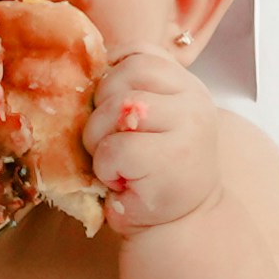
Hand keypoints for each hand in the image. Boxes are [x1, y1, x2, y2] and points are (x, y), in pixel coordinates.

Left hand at [81, 47, 221, 232]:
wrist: (179, 225)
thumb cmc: (152, 173)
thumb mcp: (148, 121)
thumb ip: (130, 90)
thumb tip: (85, 65)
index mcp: (186, 85)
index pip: (137, 54)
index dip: (110, 78)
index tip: (111, 112)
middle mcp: (193, 99)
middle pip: (122, 77)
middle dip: (99, 112)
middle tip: (110, 144)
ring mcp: (188, 127)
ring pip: (115, 109)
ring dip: (99, 141)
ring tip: (116, 164)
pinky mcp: (171, 158)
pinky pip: (114, 147)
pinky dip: (105, 167)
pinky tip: (122, 181)